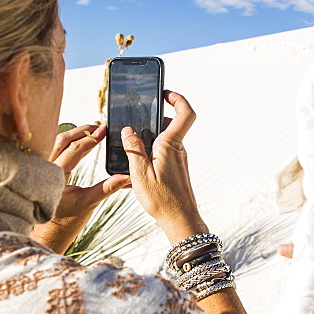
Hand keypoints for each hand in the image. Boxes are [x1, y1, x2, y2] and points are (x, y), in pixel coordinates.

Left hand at [30, 124, 129, 252]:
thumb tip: (126, 178)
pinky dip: (68, 140)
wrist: (51, 231)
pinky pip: (55, 148)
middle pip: (62, 140)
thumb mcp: (88, 204)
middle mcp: (46, 169)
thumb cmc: (67, 220)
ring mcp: (44, 167)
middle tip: (99, 127)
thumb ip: (106, 188)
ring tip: (92, 130)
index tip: (103, 130)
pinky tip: (80, 138)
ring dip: (74, 133)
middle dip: (82, 130)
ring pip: (57, 142)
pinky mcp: (45, 168)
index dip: (90, 139)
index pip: (73, 150)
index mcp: (55, 178)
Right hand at [122, 90, 207, 242]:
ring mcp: (178, 158)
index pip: (185, 113)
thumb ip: (133, 149)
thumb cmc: (162, 200)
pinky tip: (137, 160)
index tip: (164, 92)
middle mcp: (177, 149)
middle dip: (154, 117)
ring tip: (131, 142)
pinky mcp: (175, 167)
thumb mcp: (140, 174)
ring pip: (165, 137)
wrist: (180, 221)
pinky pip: (164, 150)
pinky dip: (152, 148)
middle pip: (170, 123)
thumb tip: (128, 130)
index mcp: (170, 145)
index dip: (178, 98)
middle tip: (136, 118)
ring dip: (151, 135)